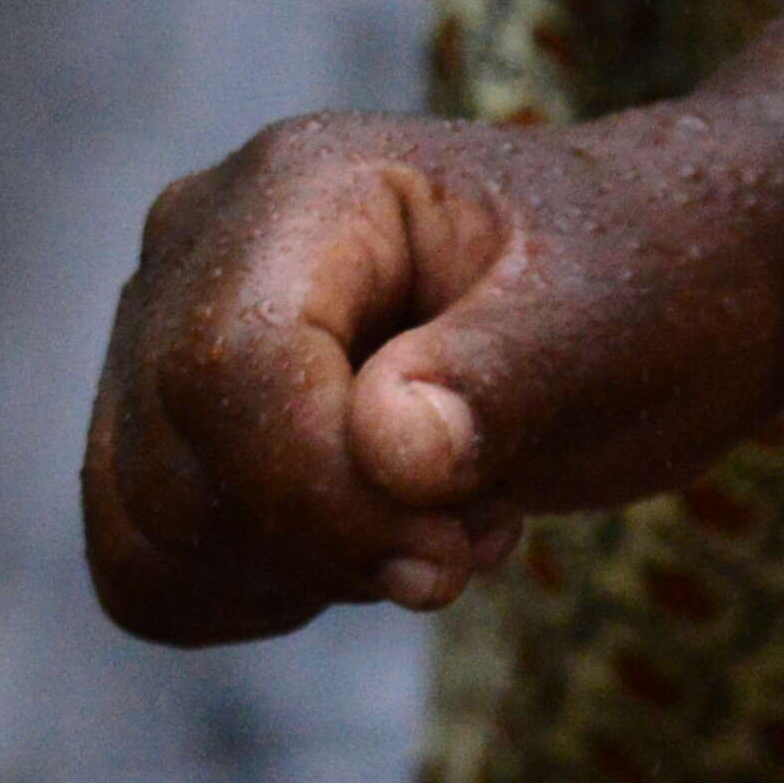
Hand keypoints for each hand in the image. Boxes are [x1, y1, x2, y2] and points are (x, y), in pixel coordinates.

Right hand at [83, 78, 783, 644]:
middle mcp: (194, 247)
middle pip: (172, 459)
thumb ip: (500, 378)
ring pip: (140, 524)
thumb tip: (387, 452)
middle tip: (472, 529)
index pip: (227, 365)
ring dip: (298, 571)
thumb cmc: (643, 283)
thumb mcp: (613, 320)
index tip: (446, 559)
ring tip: (430, 521)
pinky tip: (357, 543)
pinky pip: (139, 563)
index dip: (316, 492)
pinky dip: (249, 592)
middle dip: (328, 540)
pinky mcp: (158, 422)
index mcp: (301, 189)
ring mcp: (158, 334)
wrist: (645, 285)